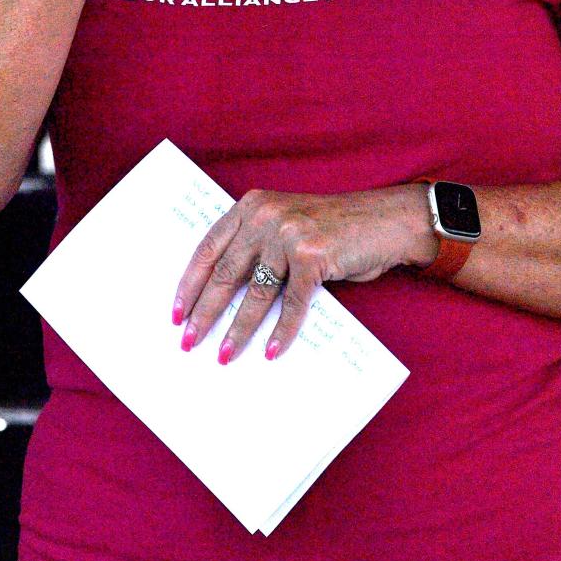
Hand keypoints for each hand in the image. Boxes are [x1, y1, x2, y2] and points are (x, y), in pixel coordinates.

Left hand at [171, 185, 431, 362]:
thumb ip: (256, 247)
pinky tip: (271, 352)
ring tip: (224, 355)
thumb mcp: (286, 226)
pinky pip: (292, 303)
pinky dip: (281, 332)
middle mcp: (266, 215)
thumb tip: (220, 300)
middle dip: (204, 313)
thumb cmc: (333, 228)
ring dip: (238, 330)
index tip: (175, 313)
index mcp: (251, 205)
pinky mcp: (314, 256)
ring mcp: (290, 235)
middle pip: (225, 273)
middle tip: (188, 342)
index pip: (208, 248)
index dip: (189, 284)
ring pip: (255, 292)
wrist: (385, 219)